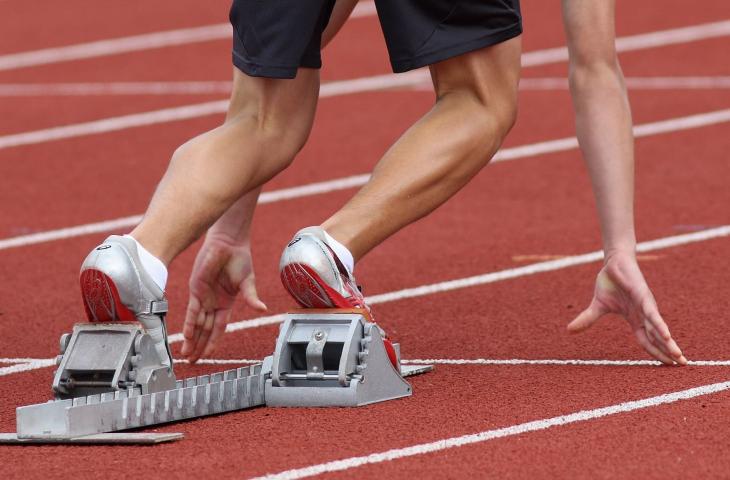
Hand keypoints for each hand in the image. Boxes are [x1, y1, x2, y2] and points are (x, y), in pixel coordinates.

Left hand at [181, 234, 266, 362]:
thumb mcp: (248, 282)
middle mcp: (213, 304)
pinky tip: (187, 336)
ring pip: (196, 324)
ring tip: (186, 354)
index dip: (213, 343)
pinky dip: (189, 324)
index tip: (208, 356)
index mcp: (225, 304)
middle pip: (205, 330)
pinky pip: (192, 311)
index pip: (218, 329)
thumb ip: (251, 297)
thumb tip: (263, 309)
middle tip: (193, 362)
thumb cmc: (240, 259)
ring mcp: (203, 297)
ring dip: (192, 339)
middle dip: (199, 346)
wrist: (228, 242)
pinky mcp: (196, 289)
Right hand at [567, 252, 686, 364]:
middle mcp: (644, 315)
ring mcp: (645, 306)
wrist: (613, 262)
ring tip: (677, 356)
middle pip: (657, 338)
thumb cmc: (610, 282)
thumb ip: (587, 319)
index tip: (667, 366)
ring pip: (658, 328)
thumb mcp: (597, 306)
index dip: (656, 353)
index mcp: (635, 319)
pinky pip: (652, 313)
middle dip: (670, 352)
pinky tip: (666, 336)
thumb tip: (569, 330)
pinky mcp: (643, 296)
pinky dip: (659, 325)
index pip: (647, 341)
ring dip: (668, 343)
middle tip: (683, 365)